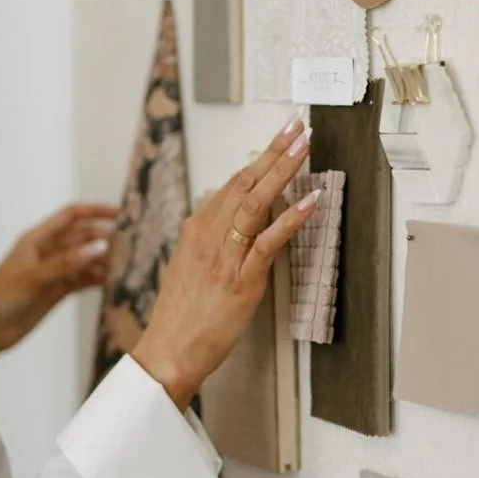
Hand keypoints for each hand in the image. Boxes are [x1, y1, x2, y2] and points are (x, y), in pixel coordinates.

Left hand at [0, 203, 117, 381]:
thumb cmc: (1, 297)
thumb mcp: (32, 277)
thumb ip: (66, 263)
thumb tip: (101, 247)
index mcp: (37, 239)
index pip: (71, 216)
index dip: (94, 211)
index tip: (120, 214)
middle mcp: (48, 252)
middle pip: (83, 238)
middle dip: (104, 240)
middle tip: (130, 247)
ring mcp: (55, 272)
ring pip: (85, 260)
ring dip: (104, 261)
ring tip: (127, 266)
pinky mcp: (58, 291)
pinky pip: (83, 280)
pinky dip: (97, 280)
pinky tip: (114, 282)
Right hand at [133, 116, 319, 409]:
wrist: (169, 351)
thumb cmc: (181, 316)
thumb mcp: (191, 269)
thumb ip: (212, 244)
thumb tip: (234, 227)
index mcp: (196, 230)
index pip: (231, 184)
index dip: (258, 159)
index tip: (278, 139)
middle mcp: (208, 236)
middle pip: (244, 182)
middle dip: (273, 151)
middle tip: (296, 126)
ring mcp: (224, 256)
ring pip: (256, 201)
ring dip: (283, 170)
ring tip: (304, 146)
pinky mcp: (241, 280)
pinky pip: (268, 242)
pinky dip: (290, 218)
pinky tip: (309, 201)